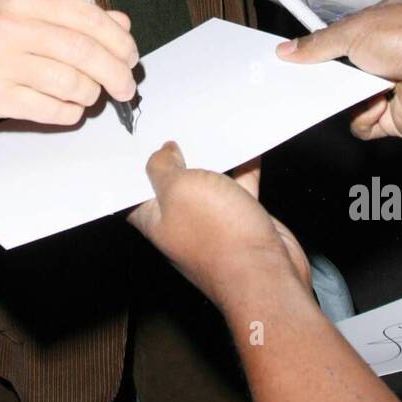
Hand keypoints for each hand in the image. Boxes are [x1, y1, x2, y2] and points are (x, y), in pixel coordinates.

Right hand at [0, 0, 138, 126]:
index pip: (87, 18)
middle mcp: (11, 29)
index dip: (118, 40)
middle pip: (85, 53)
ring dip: (92, 94)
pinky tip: (69, 107)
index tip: (131, 55)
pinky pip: (51, 111)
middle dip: (116, 73)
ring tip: (90, 94)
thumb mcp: (26, 6)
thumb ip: (73, 14)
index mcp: (24, 0)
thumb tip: (121, 24)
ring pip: (71, 84)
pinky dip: (70, 112)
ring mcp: (1, 65)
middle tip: (125, 85)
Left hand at [127, 140, 311, 310]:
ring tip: (211, 128)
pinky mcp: (242, 221)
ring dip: (212, 160)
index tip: (140, 141)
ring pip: (210, 184)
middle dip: (177, 156)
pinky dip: (245, 167)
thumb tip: (163, 153)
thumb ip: (164, 168)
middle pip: (174, 184)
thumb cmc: (218, 238)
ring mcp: (213, 223)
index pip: (136, 192)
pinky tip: (248, 146)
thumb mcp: (177, 189)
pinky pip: (241, 186)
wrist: (265, 274)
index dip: (136, 167)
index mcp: (155, 220)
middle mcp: (182, 222)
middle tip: (178, 127)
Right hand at [277, 0, 401, 139]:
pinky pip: (362, 126)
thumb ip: (318, 44)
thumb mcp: (352, 30)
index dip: (314, 53)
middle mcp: (379, 62)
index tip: (291, 61)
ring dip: (346, 99)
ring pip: (345, 105)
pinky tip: (377, 103)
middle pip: (336, 78)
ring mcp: (386, 91)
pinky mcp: (393, 118)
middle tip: (310, 81)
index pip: (334, 45)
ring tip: (358, 87)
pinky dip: (365, 118)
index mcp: (370, 33)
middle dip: (324, 81)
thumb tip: (288, 50)